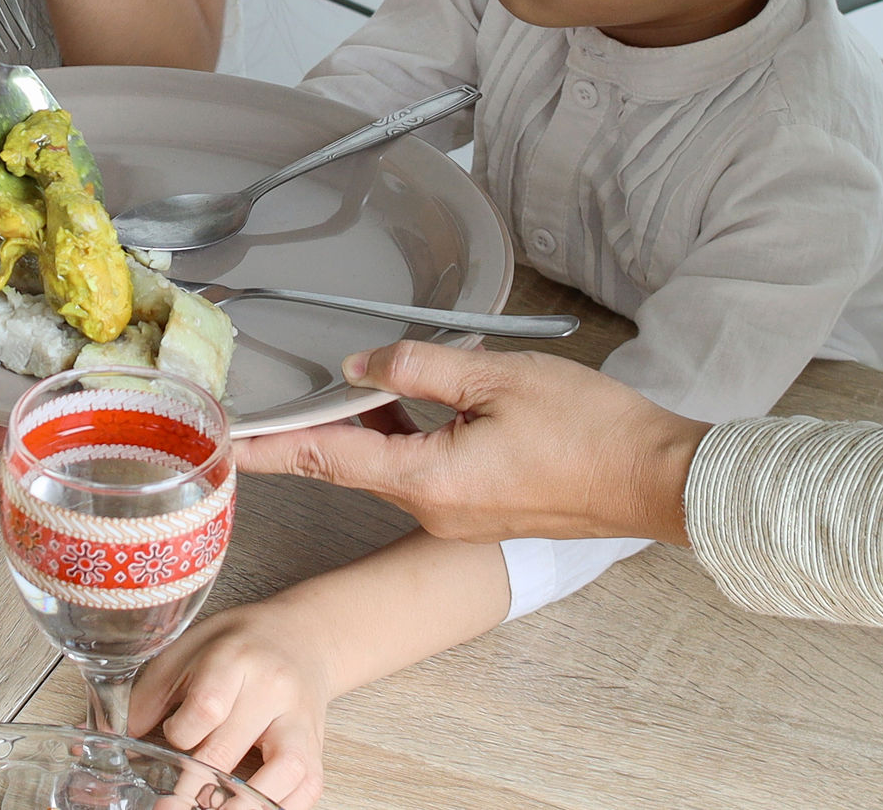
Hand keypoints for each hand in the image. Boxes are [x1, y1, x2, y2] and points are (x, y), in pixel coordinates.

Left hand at [134, 601, 334, 806]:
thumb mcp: (186, 652)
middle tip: (168, 807)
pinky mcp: (316, 747)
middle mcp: (273, 690)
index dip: (180, 735)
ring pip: (284, 772)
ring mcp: (300, 721)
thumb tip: (106, 734)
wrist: (301, 638)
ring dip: (242, 806)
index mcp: (235, 659)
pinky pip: (307, 787)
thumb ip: (148, 695)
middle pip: (230, 750)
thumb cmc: (237, 646)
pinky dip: (278, 807)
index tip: (169, 742)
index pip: (206, 708)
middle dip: (193, 789)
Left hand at [238, 342, 708, 544]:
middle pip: (350, 465)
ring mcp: (457, 515)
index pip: (326, 459)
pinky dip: (403, 438)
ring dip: (363, 430)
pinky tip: (402, 404)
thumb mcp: (497, 379)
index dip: (271, 446)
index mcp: (428, 480)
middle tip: (270, 397)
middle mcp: (432, 509)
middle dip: (311, 430)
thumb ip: (419, 369)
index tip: (227, 444)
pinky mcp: (481, 509)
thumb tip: (359, 366)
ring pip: (387, 466)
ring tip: (336, 388)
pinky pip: (422, 471)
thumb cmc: (590, 430)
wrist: (656, 478)